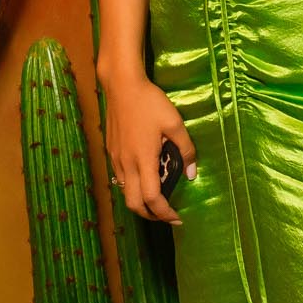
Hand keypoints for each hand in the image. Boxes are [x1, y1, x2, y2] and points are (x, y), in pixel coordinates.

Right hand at [100, 72, 194, 224]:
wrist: (121, 85)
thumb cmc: (150, 102)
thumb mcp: (174, 123)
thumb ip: (185, 150)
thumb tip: (192, 174)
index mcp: (143, 160)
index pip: (152, 199)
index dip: (165, 213)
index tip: (177, 217)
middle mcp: (126, 164)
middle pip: (133, 203)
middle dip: (150, 215)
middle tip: (166, 215)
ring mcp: (115, 158)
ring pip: (124, 192)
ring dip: (140, 202)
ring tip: (156, 198)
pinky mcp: (111, 150)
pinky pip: (121, 178)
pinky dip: (132, 187)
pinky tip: (143, 176)